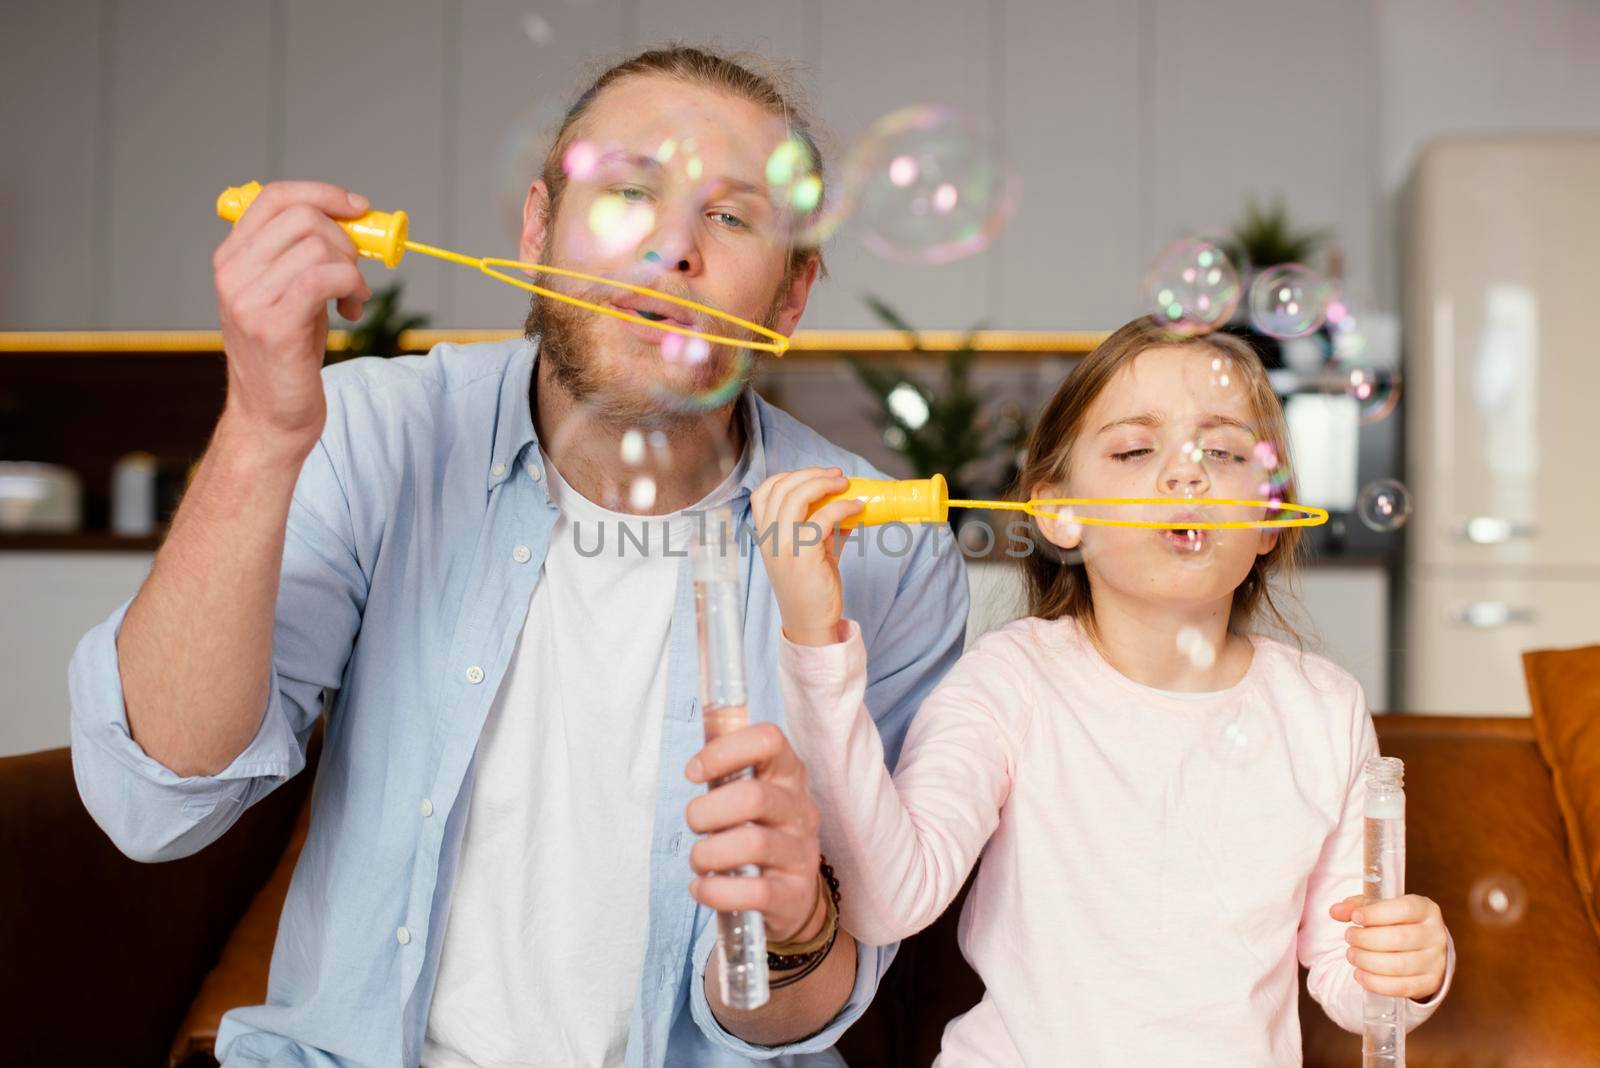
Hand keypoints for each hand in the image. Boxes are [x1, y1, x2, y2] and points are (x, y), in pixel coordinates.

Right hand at [212, 180, 374, 455]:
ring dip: (352, 270)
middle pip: (303, 217)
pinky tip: (352, 309)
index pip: (275, 197)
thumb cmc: (286, 356)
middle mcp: (232, 274)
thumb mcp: (287, 293)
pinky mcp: (274, 326)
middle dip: (345, 240)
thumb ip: (302, 255)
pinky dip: (351, 286)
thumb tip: (349, 218)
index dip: (324, 194)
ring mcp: (248, 300)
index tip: (358, 209)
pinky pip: (323, 278)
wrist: (270, 418)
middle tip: (353, 274)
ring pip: (318, 247)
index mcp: (231, 258)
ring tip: (353, 299)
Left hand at [685, 723, 826, 943]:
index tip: (694, 772)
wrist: (792, 896)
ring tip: (699, 860)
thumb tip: (693, 762)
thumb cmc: (759, 835)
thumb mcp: (751, 798)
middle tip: (694, 824)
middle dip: (707, 811)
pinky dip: (716, 891)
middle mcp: (800, 810)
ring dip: (708, 854)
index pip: (769, 740)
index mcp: (788, 776)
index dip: (725, 750)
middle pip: (754, 796)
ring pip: (754, 843)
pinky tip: (702, 888)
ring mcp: (801, 853)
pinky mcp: (793, 894)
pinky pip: (755, 892)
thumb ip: (726, 775)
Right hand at [749, 467, 863, 646]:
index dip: (788, 476)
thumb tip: (848, 504)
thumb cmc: (811, 587)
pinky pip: (823, 518)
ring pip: (798, 497)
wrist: (810, 623)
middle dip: (812, 474)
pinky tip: (856, 508)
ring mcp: (783, 545)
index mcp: (764, 535)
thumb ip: (822, 527)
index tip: (814, 474)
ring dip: (824, 484)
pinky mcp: (803, 555)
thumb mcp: (811, 551)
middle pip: (783, 488)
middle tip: (837, 475)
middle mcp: (769, 538)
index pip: (764, 492)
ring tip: (845, 485)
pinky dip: (842, 507)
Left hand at [1331, 894, 1448, 999]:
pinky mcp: (1430, 983)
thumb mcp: (1379, 908)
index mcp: (1425, 910)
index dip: (1376, 914)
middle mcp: (1436, 935)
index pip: (1404, 909)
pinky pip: (1401, 987)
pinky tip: (1359, 974)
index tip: (1355, 918)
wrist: (1421, 949)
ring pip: (1399, 965)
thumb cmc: (1395, 923)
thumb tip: (1335, 911)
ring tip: (1351, 954)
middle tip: (1348, 937)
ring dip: (1367, 961)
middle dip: (1366, 939)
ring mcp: (1436, 961)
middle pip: (1399, 938)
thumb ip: (1357, 906)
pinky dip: (1375, 982)